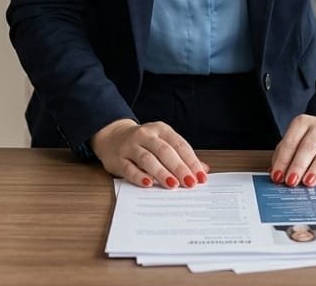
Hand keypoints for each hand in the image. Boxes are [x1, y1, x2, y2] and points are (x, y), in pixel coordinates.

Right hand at [89, 119, 209, 188]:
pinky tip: (149, 184)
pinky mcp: (118, 159)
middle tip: (189, 183)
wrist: (112, 137)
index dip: (191, 161)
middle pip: (165, 151)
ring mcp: (130, 146)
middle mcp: (146, 135)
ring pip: (147, 159)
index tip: (201, 176)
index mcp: (161, 130)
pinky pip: (129, 168)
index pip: (179, 144)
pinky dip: (139, 176)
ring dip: (161, 172)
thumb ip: (182, 156)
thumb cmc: (144, 143)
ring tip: (172, 184)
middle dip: (179, 168)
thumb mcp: (164, 143)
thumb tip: (203, 170)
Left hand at [270, 115, 315, 186]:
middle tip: (291, 181)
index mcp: (302, 123)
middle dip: (298, 165)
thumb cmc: (312, 139)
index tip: (277, 176)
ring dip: (315, 168)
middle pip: (308, 147)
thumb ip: (284, 155)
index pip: (290, 142)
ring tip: (308, 182)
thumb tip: (274, 173)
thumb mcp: (296, 141)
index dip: (283, 160)